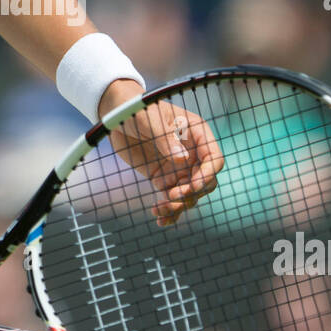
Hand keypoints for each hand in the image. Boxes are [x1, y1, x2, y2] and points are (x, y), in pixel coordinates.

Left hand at [109, 99, 224, 225]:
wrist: (116, 116)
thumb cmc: (137, 110)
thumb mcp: (150, 120)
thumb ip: (165, 138)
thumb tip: (183, 160)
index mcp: (197, 134)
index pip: (214, 159)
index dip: (207, 175)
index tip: (192, 186)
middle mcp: (192, 153)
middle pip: (205, 182)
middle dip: (191, 193)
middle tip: (171, 196)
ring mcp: (180, 168)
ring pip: (190, 195)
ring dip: (178, 206)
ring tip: (159, 209)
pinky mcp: (164, 179)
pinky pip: (173, 199)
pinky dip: (169, 212)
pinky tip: (160, 219)